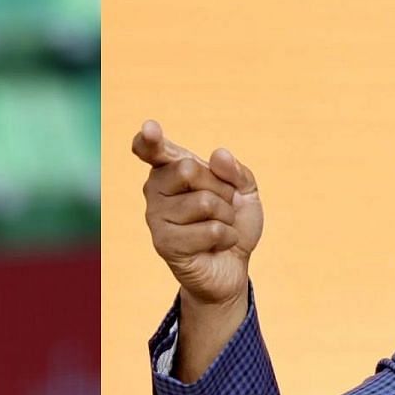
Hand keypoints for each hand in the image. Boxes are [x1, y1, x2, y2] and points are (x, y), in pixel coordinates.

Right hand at [132, 120, 261, 309]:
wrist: (232, 265)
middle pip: (189, 170)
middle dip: (221, 189)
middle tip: (222, 206)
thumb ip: (235, 170)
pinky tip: (217, 245)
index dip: (149, 140)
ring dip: (226, 217)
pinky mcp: (163, 243)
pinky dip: (226, 237)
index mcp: (170, 169)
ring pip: (204, 202)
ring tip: (219, 227)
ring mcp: (155, 217)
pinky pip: (209, 230)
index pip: (151, 149)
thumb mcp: (244, 191)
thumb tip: (218, 155)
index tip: (150, 129)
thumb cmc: (232, 222)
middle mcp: (155, 189)